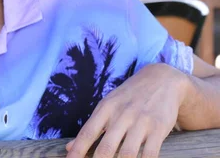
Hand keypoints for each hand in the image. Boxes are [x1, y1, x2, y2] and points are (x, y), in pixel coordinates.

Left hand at [66, 63, 188, 157]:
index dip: (77, 150)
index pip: (87, 133)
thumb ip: (91, 127)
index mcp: (105, 108)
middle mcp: (121, 115)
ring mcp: (141, 122)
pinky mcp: (159, 128)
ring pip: (128, 153)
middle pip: (106, 147)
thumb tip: (70, 147)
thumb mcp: (108, 105)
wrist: (161, 80)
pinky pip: (151, 153)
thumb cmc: (129, 97)